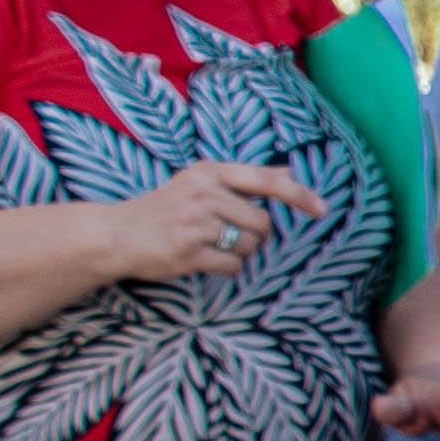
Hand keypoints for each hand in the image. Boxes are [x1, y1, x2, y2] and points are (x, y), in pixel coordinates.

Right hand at [100, 157, 320, 285]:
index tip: (321, 209)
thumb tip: (290, 173)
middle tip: (225, 233)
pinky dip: (226, 268)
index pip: (265, 180)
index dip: (298, 195)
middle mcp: (203, 193)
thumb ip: (244, 180)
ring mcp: (195, 224)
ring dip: (239, 251)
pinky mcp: (188, 253)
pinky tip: (203, 259)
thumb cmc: (165, 207)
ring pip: (250, 246)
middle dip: (254, 234)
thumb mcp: (200, 182)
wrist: (117, 233)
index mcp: (209, 172)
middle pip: (262, 222)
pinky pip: (233, 266)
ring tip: (210, 244)